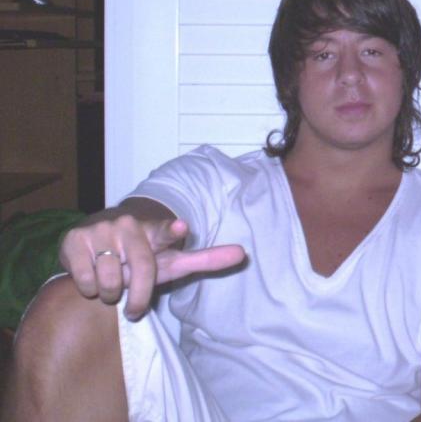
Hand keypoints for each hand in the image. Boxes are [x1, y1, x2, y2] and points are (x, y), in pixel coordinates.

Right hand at [60, 203, 244, 318]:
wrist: (99, 246)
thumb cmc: (142, 257)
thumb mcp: (172, 261)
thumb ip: (205, 259)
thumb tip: (243, 254)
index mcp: (155, 231)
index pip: (165, 231)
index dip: (172, 231)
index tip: (182, 227)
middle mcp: (128, 226)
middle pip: (138, 274)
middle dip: (136, 295)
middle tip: (131, 295)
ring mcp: (100, 230)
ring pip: (109, 282)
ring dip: (110, 292)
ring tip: (111, 278)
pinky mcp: (74, 240)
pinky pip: (85, 281)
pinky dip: (88, 287)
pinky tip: (92, 273)